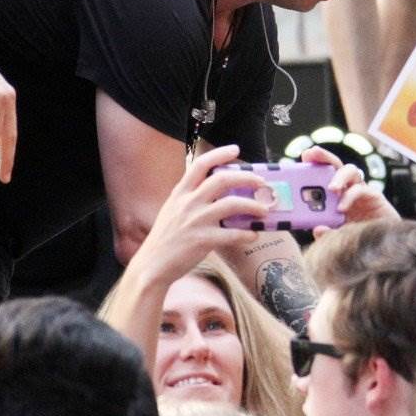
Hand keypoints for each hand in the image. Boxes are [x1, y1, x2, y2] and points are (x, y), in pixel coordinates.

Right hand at [136, 143, 270, 278]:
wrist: (151, 266)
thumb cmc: (165, 240)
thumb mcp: (172, 211)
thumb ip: (190, 200)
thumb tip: (216, 194)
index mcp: (180, 193)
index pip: (200, 164)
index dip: (219, 154)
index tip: (235, 149)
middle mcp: (188, 203)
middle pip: (222, 179)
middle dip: (246, 178)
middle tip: (262, 182)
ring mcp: (196, 221)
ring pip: (232, 204)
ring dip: (253, 205)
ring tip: (264, 210)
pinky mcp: (202, 240)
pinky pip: (233, 234)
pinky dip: (247, 234)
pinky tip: (253, 235)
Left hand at [301, 146, 400, 238]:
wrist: (382, 247)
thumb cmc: (358, 239)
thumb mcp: (337, 237)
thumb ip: (327, 234)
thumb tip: (317, 229)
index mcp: (334, 195)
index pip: (322, 174)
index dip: (313, 164)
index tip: (303, 157)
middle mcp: (347, 188)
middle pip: (335, 165)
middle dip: (323, 157)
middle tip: (310, 153)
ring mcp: (361, 191)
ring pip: (350, 171)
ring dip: (339, 176)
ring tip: (331, 188)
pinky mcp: (374, 197)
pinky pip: (361, 190)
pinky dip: (350, 197)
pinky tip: (342, 208)